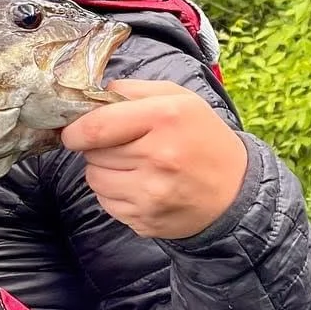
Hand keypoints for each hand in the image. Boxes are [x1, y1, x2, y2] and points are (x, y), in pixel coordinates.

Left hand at [60, 79, 246, 238]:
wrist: (237, 193)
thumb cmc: (202, 139)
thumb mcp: (179, 99)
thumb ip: (131, 90)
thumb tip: (89, 96)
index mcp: (165, 117)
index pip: (95, 125)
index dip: (76, 130)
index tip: (73, 132)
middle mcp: (158, 156)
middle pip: (92, 152)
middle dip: (97, 148)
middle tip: (124, 146)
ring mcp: (151, 193)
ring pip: (94, 178)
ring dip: (104, 171)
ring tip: (134, 166)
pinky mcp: (145, 219)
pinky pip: (106, 202)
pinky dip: (114, 193)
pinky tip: (139, 186)